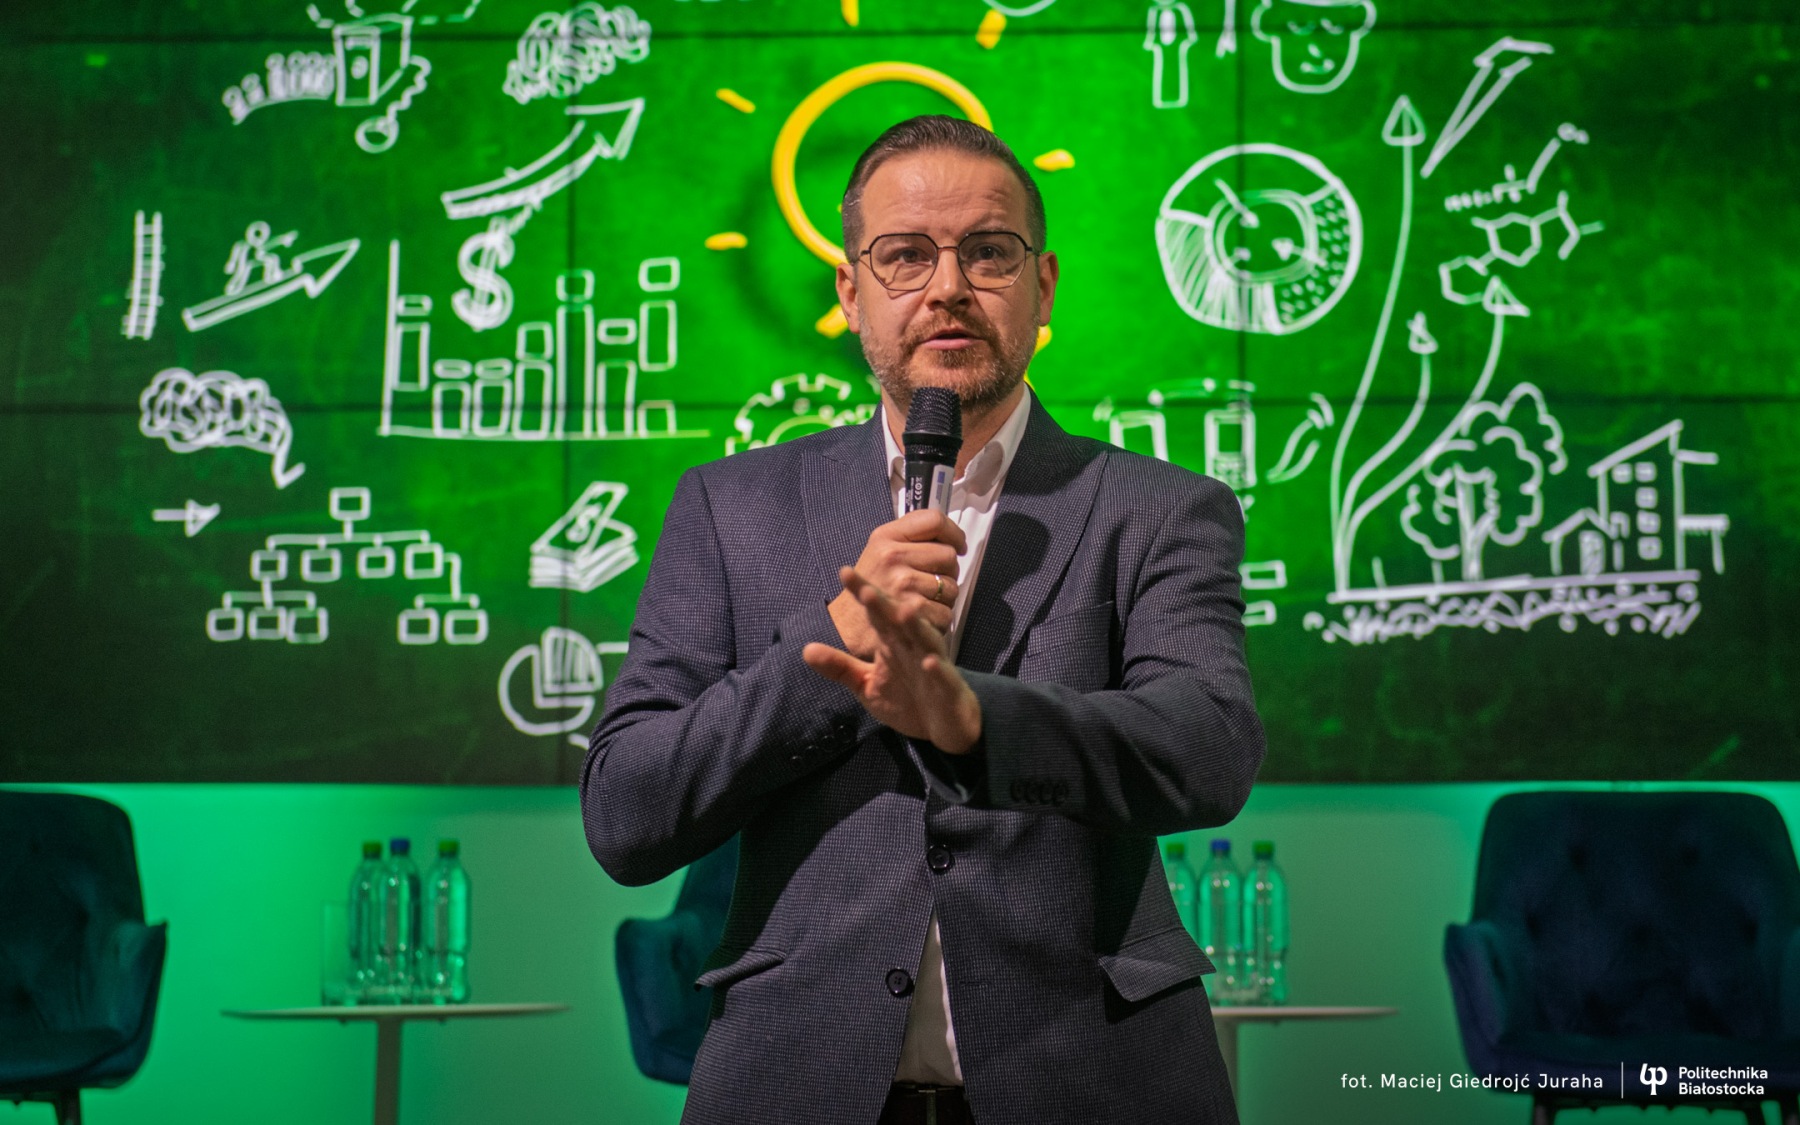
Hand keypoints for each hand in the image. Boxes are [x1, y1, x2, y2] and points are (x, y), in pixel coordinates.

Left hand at [803, 567, 983, 753]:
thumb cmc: (907, 700)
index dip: (862, 592)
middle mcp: (914, 646)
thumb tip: (805, 649)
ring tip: (902, 611)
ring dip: (915, 626)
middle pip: (899, 620)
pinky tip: (929, 662)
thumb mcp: (866, 685)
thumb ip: (839, 667)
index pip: (875, 612)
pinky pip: (943, 676)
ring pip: (926, 640)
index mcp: (893, 642)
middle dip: (885, 604)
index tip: (844, 571)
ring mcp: (933, 665)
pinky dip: (937, 669)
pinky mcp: (948, 687)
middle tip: (866, 588)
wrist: (946, 724)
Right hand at [827, 510, 966, 660]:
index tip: (957, 545)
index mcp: (885, 537)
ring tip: (924, 599)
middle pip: (948, 555)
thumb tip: (950, 534)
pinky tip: (923, 616)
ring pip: (951, 585)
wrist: (847, 626)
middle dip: (948, 570)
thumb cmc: (869, 587)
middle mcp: (892, 556)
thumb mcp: (878, 550)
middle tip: (933, 579)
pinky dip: (940, 617)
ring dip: (944, 596)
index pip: (934, 520)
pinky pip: (947, 610)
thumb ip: (909, 538)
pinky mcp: (912, 609)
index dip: (954, 533)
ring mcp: (903, 582)